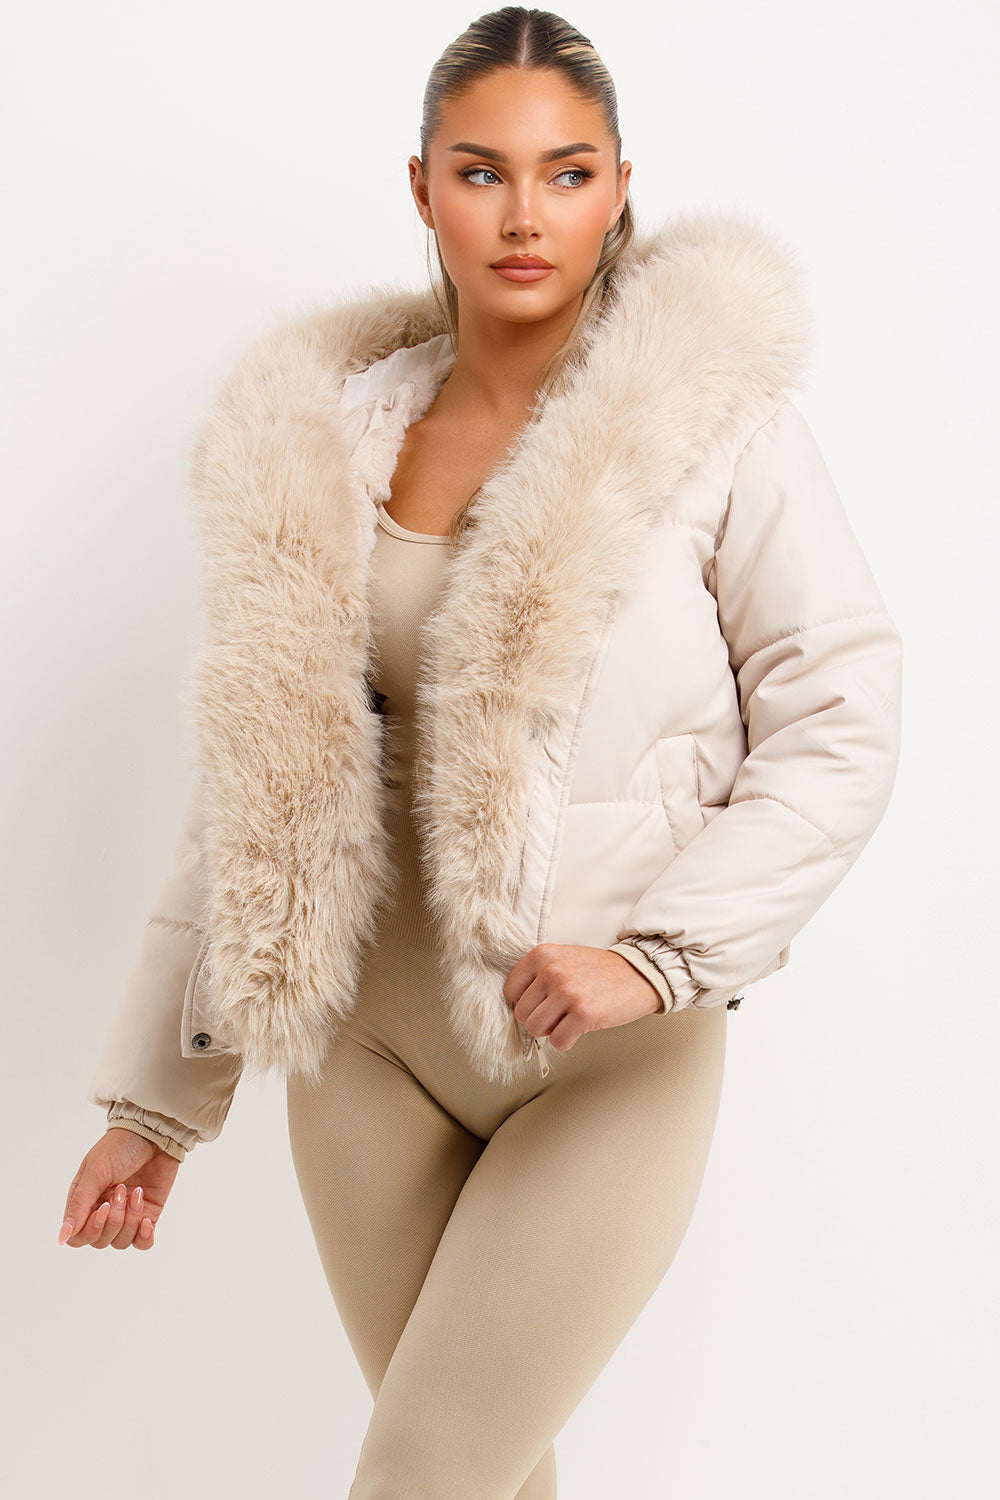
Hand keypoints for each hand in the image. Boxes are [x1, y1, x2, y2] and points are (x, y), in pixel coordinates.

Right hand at [58, 1128, 181, 1250]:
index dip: (91, 1229)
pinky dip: (144, 1236)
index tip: (104, 1205)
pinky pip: (142, 1243)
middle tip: (122, 1190)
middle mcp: (102, 1212)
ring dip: (130, 1220)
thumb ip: (79, 1204)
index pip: (78, 1237)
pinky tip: (146, 1219)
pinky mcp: (148, 1216)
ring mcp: (125, 1215)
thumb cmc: (119, 1147)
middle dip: (113, 1220)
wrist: (154, 1134)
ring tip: (137, 1193)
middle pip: (99, 1242)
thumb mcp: (96, 1171)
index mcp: (84, 1202)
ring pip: (120, 1242)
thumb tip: (62, 1237)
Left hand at [503, 943, 663, 1055]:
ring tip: (569, 1019)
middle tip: (560, 1012)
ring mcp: (567, 993)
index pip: (510, 991)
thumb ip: (538, 975)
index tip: (542, 1002)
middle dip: (539, 1018)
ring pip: (535, 1029)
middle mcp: (551, 971)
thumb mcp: (563, 958)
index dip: (526, 1002)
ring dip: (551, 1030)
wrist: (638, 974)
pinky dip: (567, 1040)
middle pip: (521, 1013)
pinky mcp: (583, 1014)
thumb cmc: (599, 970)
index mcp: (542, 955)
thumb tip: (515, 1004)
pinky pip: (557, 1041)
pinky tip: (579, 1028)